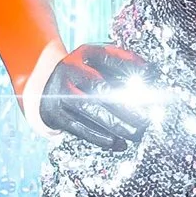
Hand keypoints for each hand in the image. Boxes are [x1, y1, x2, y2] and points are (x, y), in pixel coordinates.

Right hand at [37, 42, 163, 155]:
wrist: (44, 84)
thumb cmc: (84, 74)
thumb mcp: (99, 63)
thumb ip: (122, 67)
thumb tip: (151, 76)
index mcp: (84, 53)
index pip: (108, 56)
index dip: (130, 64)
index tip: (150, 74)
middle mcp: (70, 69)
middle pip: (99, 86)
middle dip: (124, 105)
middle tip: (144, 120)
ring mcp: (59, 91)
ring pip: (88, 107)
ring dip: (114, 123)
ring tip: (134, 133)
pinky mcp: (54, 112)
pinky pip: (78, 126)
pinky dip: (98, 136)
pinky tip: (116, 143)